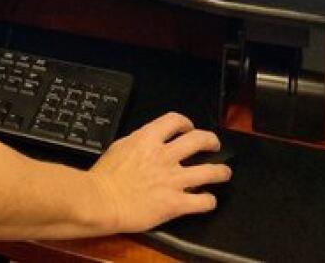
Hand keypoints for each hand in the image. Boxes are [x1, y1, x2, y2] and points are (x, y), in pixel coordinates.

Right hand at [87, 112, 230, 232]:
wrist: (101, 201)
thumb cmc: (103, 177)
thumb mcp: (119, 147)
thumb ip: (137, 142)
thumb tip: (146, 142)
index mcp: (148, 139)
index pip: (175, 120)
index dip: (186, 123)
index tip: (188, 128)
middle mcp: (165, 156)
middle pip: (199, 140)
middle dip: (211, 141)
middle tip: (213, 146)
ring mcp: (173, 180)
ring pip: (210, 171)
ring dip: (220, 171)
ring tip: (223, 173)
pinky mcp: (175, 203)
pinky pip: (202, 201)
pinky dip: (209, 201)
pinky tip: (208, 201)